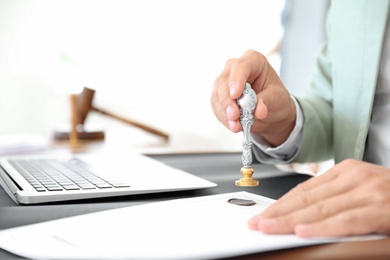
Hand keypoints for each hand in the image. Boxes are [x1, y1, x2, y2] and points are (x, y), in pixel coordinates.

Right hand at [210, 49, 295, 146]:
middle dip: (227, 100)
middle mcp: (235, 68)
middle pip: (224, 81)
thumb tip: (259, 111)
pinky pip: (216, 107)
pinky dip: (223, 118)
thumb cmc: (275, 98)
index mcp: (253, 60)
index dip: (236, 79)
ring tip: (236, 126)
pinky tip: (233, 125)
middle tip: (234, 115)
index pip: (241, 66)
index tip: (235, 94)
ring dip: (224, 112)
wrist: (270, 112)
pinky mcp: (219, 96)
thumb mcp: (278, 98)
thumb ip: (267, 102)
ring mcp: (224, 82)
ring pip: (217, 95)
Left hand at [249, 159, 389, 236]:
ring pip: (321, 209)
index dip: (281, 204)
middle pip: (307, 199)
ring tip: (269, 228)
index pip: (304, 190)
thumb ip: (333, 198)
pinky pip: (347, 220)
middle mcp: (355, 177)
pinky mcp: (381, 208)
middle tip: (257, 223)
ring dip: (291, 221)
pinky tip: (303, 231)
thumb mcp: (359, 189)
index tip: (262, 214)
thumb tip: (299, 213)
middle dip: (279, 213)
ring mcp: (369, 191)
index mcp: (346, 171)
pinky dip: (323, 227)